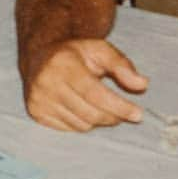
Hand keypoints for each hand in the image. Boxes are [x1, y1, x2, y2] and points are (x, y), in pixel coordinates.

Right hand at [21, 38, 148, 130]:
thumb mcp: (99, 50)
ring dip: (97, 119)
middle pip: (90, 113)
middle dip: (113, 116)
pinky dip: (81, 122)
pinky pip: (70, 129)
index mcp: (62, 64)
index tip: (138, 114)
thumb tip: (142, 84)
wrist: (39, 56)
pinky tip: (80, 107)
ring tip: (97, 104)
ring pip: (82, 124)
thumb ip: (122, 65)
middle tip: (123, 112)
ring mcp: (39, 99)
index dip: (118, 107)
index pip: (94, 94)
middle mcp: (46, 82)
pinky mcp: (36, 112)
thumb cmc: (74, 54)